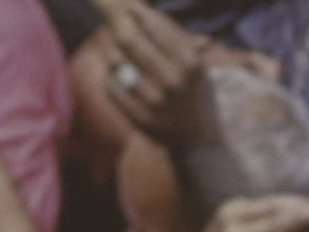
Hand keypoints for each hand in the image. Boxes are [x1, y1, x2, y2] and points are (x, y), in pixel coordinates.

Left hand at [92, 0, 208, 140]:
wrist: (197, 140)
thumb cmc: (195, 96)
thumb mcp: (197, 67)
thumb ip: (180, 41)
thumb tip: (152, 13)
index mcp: (190, 63)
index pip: (156, 26)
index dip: (139, 13)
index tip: (131, 9)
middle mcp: (173, 80)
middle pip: (130, 39)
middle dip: (120, 29)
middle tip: (117, 26)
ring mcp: (155, 100)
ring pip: (117, 62)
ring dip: (113, 54)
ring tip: (116, 53)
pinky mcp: (140, 117)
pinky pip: (112, 87)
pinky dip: (111, 79)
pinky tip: (117, 78)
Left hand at [188, 194, 308, 231]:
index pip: (272, 222)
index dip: (299, 216)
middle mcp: (226, 219)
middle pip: (272, 206)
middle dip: (299, 207)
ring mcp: (227, 210)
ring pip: (269, 204)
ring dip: (290, 210)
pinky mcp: (231, 207)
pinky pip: (262, 207)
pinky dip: (279, 213)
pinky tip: (286, 229)